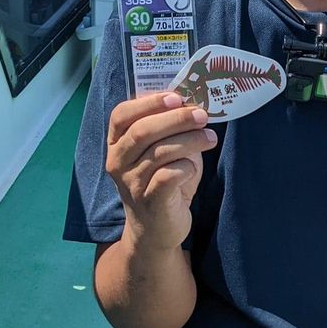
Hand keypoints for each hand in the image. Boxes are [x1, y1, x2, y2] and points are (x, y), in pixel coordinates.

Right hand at [106, 91, 217, 251]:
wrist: (156, 230)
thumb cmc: (162, 182)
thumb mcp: (162, 151)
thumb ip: (169, 129)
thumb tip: (194, 105)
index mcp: (116, 143)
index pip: (121, 115)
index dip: (148, 102)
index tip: (176, 97)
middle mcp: (117, 162)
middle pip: (143, 130)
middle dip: (176, 119)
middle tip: (202, 115)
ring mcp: (131, 183)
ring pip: (160, 152)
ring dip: (190, 140)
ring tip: (210, 137)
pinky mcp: (149, 201)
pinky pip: (169, 175)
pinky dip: (187, 167)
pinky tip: (194, 167)